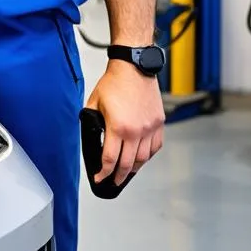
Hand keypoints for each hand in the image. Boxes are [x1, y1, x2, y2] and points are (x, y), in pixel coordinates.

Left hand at [84, 60, 164, 185]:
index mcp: (118, 127)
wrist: (134, 68)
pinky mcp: (159, 124)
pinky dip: (148, 156)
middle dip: (118, 176)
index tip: (99, 178)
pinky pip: (155, 147)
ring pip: (143, 158)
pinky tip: (140, 158)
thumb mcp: (93, 103)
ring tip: (126, 172)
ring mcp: (150, 128)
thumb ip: (92, 122)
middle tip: (112, 182)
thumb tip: (91, 135)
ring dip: (134, 169)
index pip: (109, 159)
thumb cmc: (113, 83)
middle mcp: (136, 131)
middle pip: (127, 164)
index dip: (102, 172)